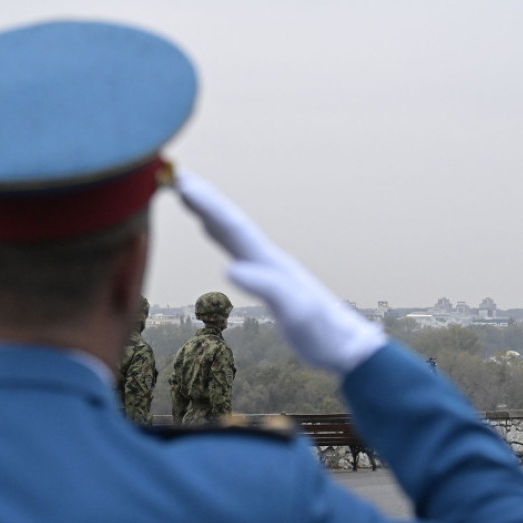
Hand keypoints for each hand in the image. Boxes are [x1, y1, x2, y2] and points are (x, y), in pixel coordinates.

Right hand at [175, 170, 385, 374]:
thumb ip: (268, 288)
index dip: (208, 205)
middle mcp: (269, 259)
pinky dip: (220, 234)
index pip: (235, 227)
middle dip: (204, 200)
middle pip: (232, 222)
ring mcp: (269, 269)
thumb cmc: (323, 333)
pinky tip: (212, 232)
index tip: (183, 183)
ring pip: (234, 233)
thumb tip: (230, 268)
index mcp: (272, 263)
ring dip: (209, 211)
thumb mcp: (296, 313)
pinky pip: (237, 249)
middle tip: (175, 176)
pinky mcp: (269, 282)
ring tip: (186, 193)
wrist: (346, 346)